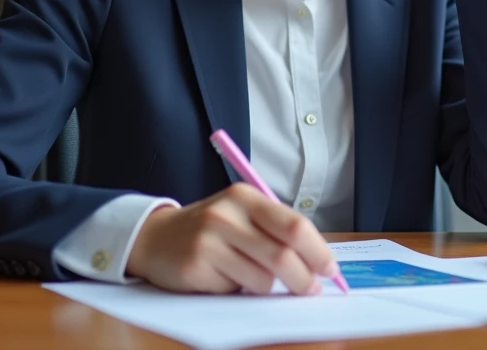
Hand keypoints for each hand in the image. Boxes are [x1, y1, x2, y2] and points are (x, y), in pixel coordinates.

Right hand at [125, 183, 341, 294]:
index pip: (294, 225)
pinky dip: (239, 290)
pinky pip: (235, 290)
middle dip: (304, 279)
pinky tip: (224, 277)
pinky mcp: (195, 267)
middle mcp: (226, 214)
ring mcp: (208, 241)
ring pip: (262, 279)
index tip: (331, 269)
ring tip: (251, 275)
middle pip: (282, 255)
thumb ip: (275, 231)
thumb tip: (319, 262)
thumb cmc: (211, 229)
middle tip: (311, 289)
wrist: (155, 238)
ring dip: (267, 287)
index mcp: (245, 196)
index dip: (318, 251)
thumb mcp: (241, 215)